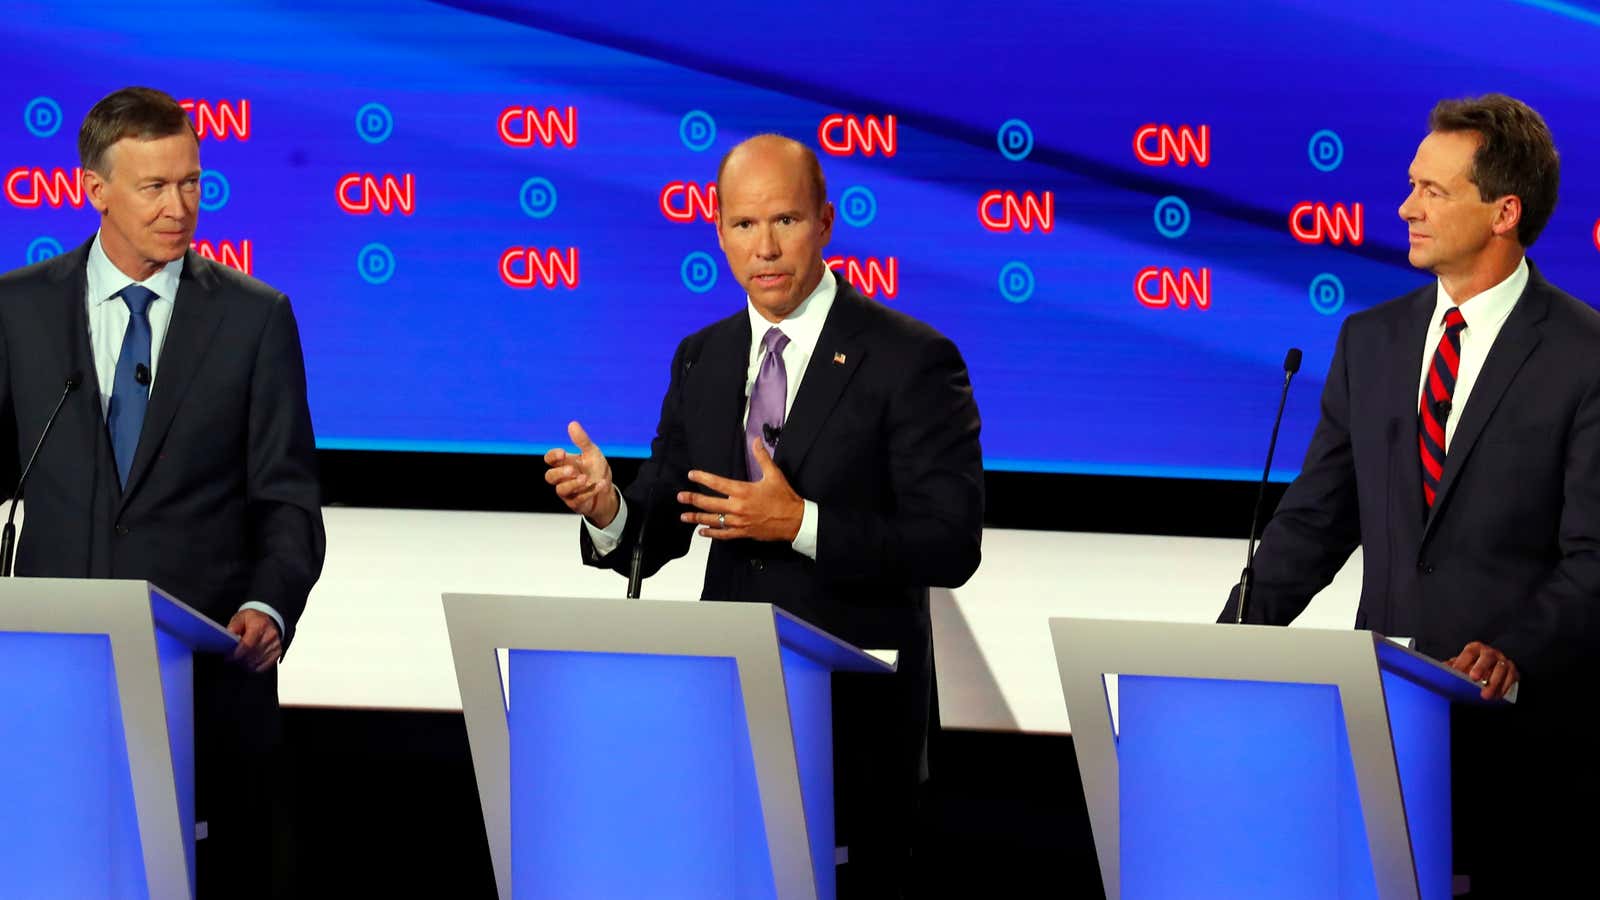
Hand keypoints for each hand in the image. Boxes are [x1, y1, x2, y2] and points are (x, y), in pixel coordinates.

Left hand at [228, 609, 281, 672]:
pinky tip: (249, 661)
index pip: (247, 645)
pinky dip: (254, 667)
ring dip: (246, 664)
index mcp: (260, 625)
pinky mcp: (278, 653)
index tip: (228, 658)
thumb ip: (233, 628)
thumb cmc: (254, 620)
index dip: (235, 654)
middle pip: (251, 656)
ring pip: (256, 663)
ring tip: (240, 659)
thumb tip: (226, 640)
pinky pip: (263, 667)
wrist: (270, 620)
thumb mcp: (240, 618)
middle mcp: (270, 635)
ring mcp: (275, 645)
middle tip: (232, 658)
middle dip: (239, 660)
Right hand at [543, 420, 618, 527]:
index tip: (563, 453)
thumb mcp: (592, 453)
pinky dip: (590, 492)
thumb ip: (582, 440)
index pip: (550, 459)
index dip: (553, 456)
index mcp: (565, 463)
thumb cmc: (596, 470)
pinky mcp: (575, 503)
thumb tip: (572, 424)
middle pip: (549, 477)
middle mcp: (563, 478)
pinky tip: (601, 484)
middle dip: (559, 473)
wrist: (608, 492)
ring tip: (585, 478)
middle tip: (572, 470)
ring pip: (560, 490)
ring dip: (573, 484)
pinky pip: (577, 499)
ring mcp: (568, 492)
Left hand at [678, 437, 803, 542]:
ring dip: (697, 518)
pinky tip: (702, 532)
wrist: (795, 521)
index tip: (691, 475)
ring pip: (713, 520)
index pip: (717, 483)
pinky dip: (711, 533)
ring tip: (684, 516)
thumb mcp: (774, 474)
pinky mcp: (743, 533)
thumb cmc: (785, 498)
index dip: (702, 478)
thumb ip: (762, 457)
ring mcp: (739, 522)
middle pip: (709, 503)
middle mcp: (738, 507)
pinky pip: (723, 534)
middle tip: (680, 497)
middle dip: (693, 499)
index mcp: (743, 491)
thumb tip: (756, 440)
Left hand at [1448, 641, 1519, 700]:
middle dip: (1480, 667)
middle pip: (1487, 657)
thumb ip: (1451, 666)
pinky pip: (1510, 678)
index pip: (1469, 652)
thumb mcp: (1462, 663)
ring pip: (1501, 669)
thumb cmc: (1473, 665)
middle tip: (1473, 678)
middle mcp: (1490, 653)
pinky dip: (1503, 688)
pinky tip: (1496, 696)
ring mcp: (1503, 661)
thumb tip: (1441, 669)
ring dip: (1493, 683)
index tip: (1455, 671)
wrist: (1494, 666)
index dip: (1462, 661)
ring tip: (1485, 695)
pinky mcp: (1513, 671)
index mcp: (1475, 648)